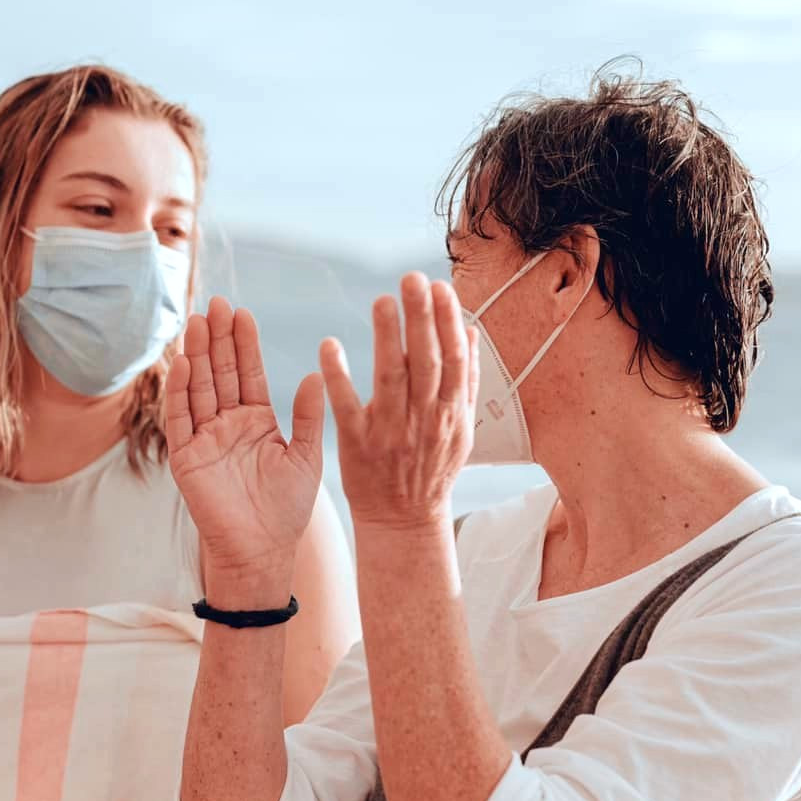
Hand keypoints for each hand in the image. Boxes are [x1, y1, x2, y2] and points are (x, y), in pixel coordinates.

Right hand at [164, 296, 325, 601]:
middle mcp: (228, 424)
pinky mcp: (186, 458)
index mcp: (257, 420)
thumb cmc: (286, 509)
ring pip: (198, 388)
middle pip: (220, 373)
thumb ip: (309, 417)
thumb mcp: (306, 457)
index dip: (244, 344)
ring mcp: (205, 439)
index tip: (242, 313)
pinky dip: (180, 392)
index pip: (249, 373)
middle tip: (216, 303)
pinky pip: (181, 419)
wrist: (263, 551)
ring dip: (196, 356)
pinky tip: (183, 364)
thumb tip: (317, 375)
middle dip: (218, 339)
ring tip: (197, 321)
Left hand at [320, 273, 477, 531]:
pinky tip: (329, 346)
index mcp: (451, 413)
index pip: (455, 361)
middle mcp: (425, 420)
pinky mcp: (357, 445)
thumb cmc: (431, 466)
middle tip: (412, 279)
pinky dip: (338, 377)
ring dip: (388, 339)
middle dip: (422, 319)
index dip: (449, 323)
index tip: (442, 287)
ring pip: (392, 380)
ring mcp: (391, 433)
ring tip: (382, 301)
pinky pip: (347, 407)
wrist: (405, 521)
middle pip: (427, 363)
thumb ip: (467, 380)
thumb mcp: (460, 427)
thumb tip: (470, 331)